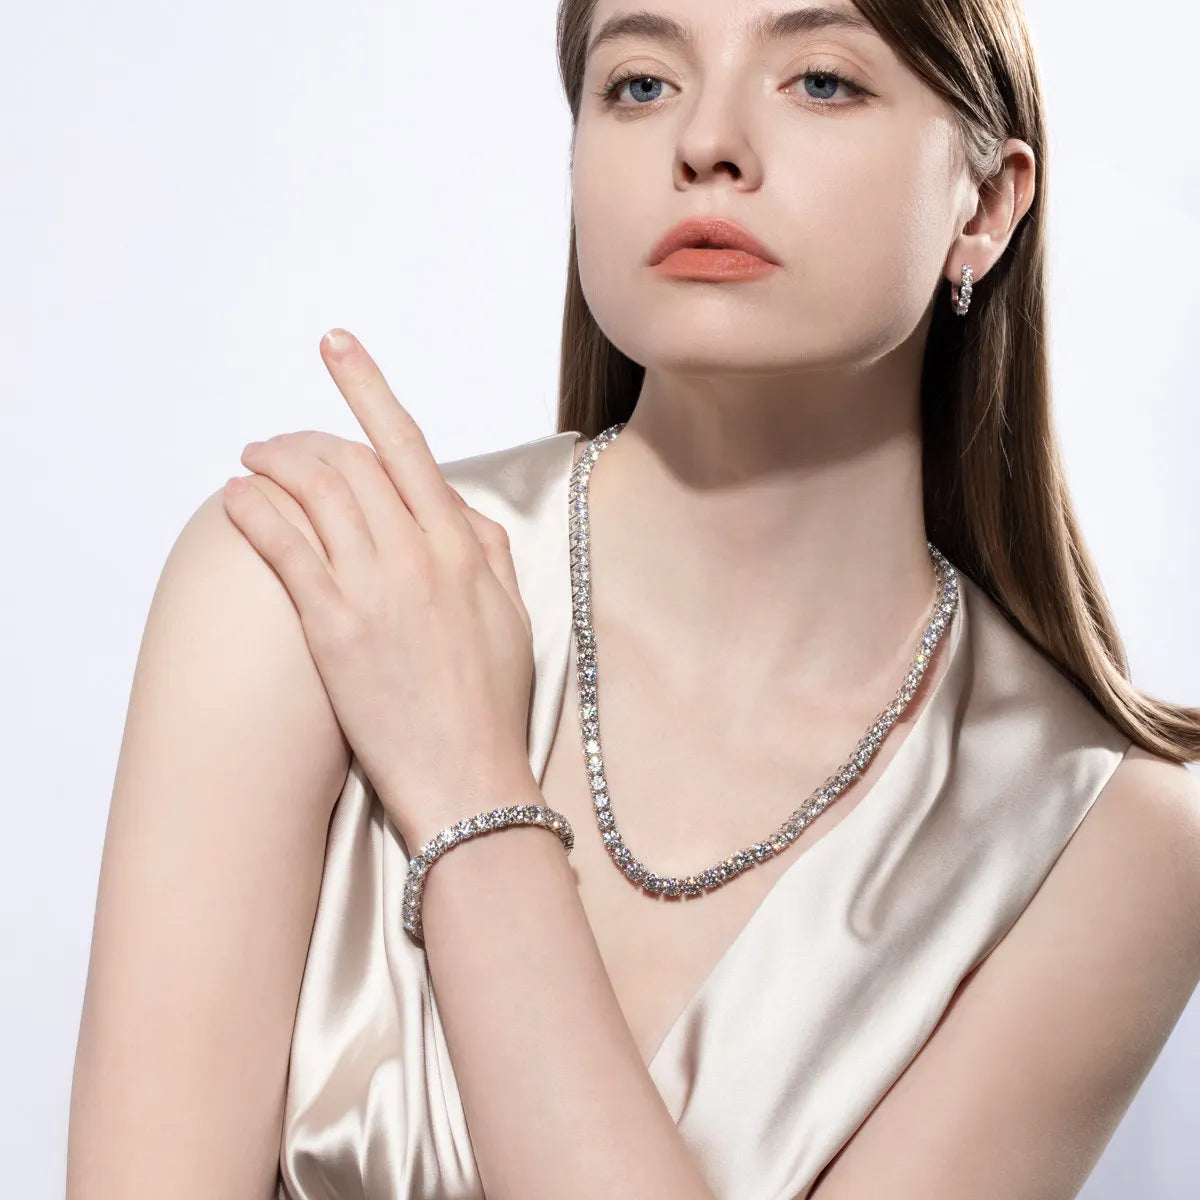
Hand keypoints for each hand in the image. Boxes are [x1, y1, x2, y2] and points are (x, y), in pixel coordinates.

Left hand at [222, 328, 537, 850]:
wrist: (471, 775)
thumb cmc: (492, 700)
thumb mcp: (511, 612)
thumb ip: (486, 549)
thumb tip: (456, 508)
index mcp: (461, 545)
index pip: (406, 445)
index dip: (367, 387)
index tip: (337, 347)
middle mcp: (416, 554)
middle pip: (348, 463)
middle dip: (303, 437)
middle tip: (273, 440)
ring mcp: (374, 588)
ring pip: (313, 495)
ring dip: (273, 465)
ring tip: (251, 461)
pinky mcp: (335, 628)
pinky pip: (286, 550)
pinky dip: (256, 514)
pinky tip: (236, 500)